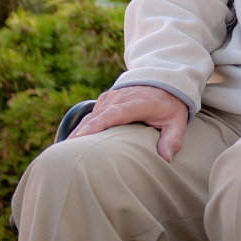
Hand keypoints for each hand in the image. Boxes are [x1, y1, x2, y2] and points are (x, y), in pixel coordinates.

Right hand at [68, 84, 189, 161]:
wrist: (163, 81)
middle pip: (95, 118)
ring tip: (62, 155)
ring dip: (77, 135)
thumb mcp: (177, 121)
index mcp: (136, 103)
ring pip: (89, 118)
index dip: (97, 125)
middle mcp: (119, 98)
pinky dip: (80, 130)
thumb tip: (166, 159)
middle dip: (79, 135)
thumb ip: (173, 139)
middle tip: (63, 155)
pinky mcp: (104, 101)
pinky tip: (71, 146)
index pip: (113, 113)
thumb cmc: (169, 104)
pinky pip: (89, 117)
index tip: (82, 137)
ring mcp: (109, 98)